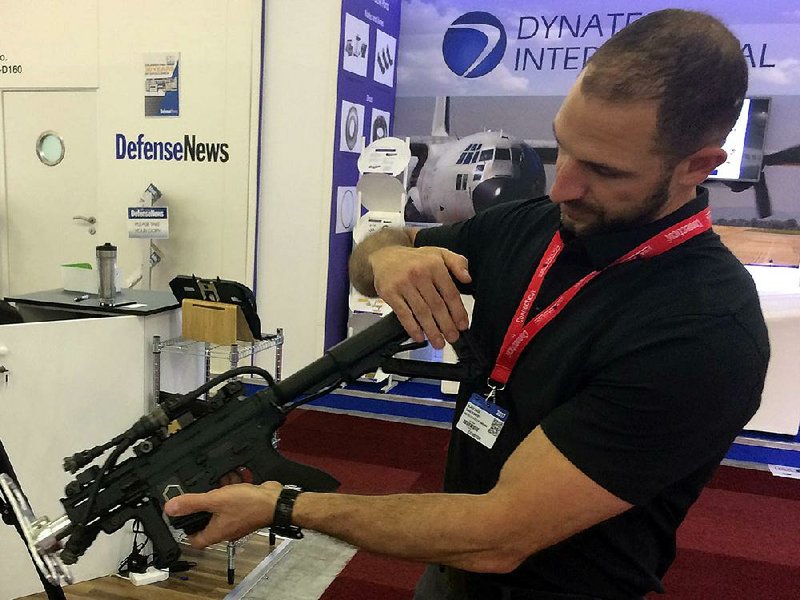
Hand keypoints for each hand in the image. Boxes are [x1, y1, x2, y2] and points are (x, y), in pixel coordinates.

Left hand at [163, 481, 281, 547]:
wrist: (275, 502)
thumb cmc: (249, 505)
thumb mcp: (216, 500)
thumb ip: (193, 503)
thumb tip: (170, 508)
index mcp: (216, 532)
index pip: (195, 541)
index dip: (186, 532)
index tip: (181, 520)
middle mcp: (226, 529)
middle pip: (207, 524)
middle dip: (202, 509)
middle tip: (196, 497)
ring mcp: (237, 520)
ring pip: (221, 510)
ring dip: (217, 497)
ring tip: (215, 483)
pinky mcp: (246, 510)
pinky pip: (233, 502)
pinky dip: (230, 492)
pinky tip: (232, 479)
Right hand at [370, 245, 470, 348]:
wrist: (385, 255)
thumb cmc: (414, 258)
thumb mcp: (439, 253)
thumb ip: (458, 263)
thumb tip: (468, 278)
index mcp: (434, 265)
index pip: (450, 293)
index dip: (458, 311)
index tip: (462, 325)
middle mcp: (419, 274)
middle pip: (436, 305)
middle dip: (446, 325)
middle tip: (453, 337)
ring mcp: (403, 284)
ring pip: (421, 312)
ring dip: (431, 330)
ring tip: (439, 342)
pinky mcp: (390, 293)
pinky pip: (403, 314)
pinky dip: (412, 328)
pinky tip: (419, 336)